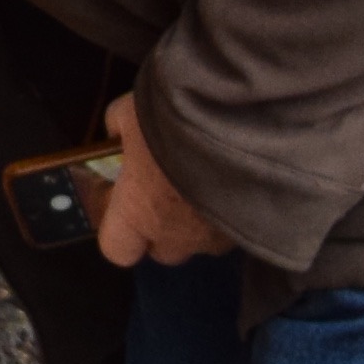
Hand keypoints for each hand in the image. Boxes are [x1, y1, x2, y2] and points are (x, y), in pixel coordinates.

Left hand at [95, 93, 230, 267]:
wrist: (237, 125)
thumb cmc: (172, 124)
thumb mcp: (130, 112)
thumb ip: (117, 127)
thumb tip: (115, 131)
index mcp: (137, 212)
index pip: (118, 250)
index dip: (121, 234)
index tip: (127, 210)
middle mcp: (175, 234)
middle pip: (164, 252)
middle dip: (164, 230)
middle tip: (168, 195)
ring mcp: (214, 236)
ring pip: (202, 242)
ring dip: (200, 223)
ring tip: (206, 185)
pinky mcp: (248, 229)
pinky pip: (233, 230)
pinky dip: (229, 212)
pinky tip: (232, 182)